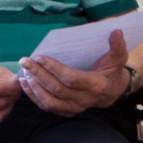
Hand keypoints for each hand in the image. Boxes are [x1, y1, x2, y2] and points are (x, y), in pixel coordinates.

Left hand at [18, 31, 132, 117]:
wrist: (112, 92)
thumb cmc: (112, 71)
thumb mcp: (118, 58)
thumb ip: (117, 46)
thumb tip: (117, 31)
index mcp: (96, 85)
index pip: (71, 79)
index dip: (54, 69)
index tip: (40, 57)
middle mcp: (85, 99)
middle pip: (57, 89)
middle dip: (39, 75)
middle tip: (25, 61)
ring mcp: (75, 108)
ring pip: (49, 101)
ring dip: (34, 87)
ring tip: (24, 71)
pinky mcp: (66, 111)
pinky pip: (47, 107)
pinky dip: (34, 96)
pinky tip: (25, 83)